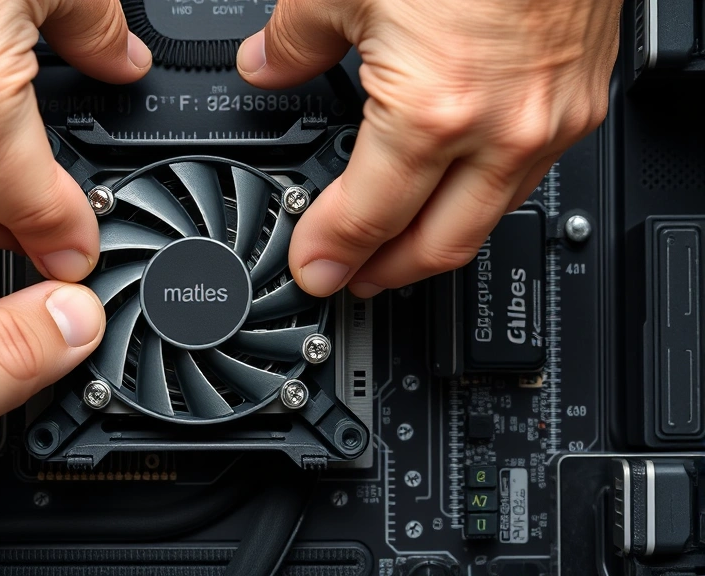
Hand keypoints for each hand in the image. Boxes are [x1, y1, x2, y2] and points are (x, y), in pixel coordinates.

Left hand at [237, 0, 620, 296]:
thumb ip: (294, 39)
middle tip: (353, 278)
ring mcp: (551, 122)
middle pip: (437, 246)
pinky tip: (456, 185)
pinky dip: (481, 196)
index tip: (313, 266)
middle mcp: (503, 130)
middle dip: (386, 274)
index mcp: (433, 109)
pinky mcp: (581, 102)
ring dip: (437, 241)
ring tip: (397, 242)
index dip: (330, 252)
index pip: (368, 217)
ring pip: (488, 219)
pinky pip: (526, 177)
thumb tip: (265, 65)